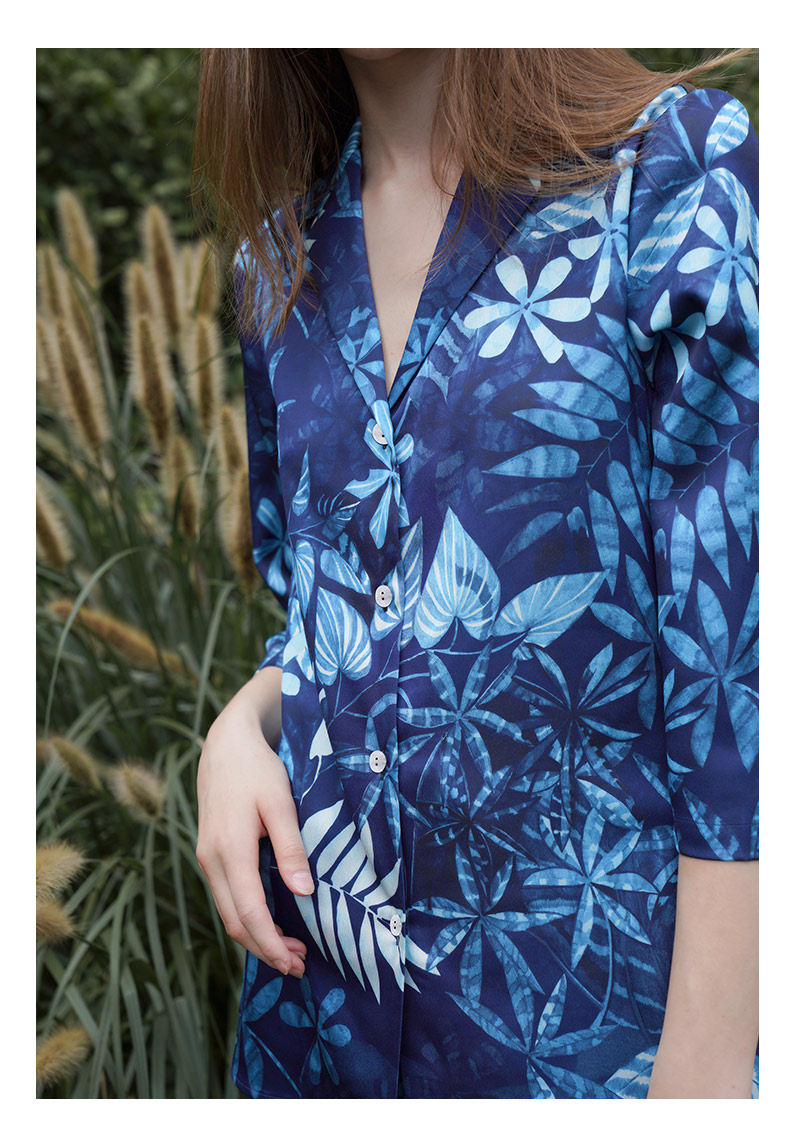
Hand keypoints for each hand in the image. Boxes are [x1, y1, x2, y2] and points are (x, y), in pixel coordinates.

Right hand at [196, 698, 312, 976]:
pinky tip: (270, 921)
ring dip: (257, 936)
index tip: (296, 962)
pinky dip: (248, 917)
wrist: (225, 745)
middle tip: (299, 965)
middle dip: (266, 949)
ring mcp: (208, 859)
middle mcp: (212, 861)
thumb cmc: (258, 770)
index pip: (249, 913)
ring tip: (290, 950)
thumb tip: (304, 894)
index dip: (271, 944)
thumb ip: (291, 848)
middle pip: (235, 922)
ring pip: (229, 913)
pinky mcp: (211, 855)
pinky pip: (228, 897)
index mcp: (230, 850)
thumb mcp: (281, 803)